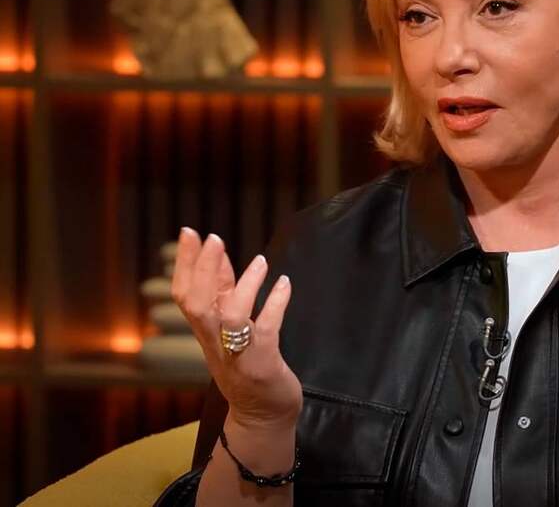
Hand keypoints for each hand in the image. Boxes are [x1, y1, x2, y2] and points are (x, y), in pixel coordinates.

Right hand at [171, 228, 302, 429]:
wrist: (261, 415)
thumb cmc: (247, 364)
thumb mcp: (229, 326)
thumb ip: (224, 292)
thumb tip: (218, 255)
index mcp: (206, 331)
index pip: (186, 294)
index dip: (187, 264)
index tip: (191, 232)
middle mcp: (215, 342)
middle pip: (197, 303)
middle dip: (203, 269)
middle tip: (214, 238)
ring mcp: (237, 354)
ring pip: (229, 317)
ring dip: (244, 287)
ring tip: (260, 261)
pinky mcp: (262, 363)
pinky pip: (266, 330)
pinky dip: (275, 304)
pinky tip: (284, 284)